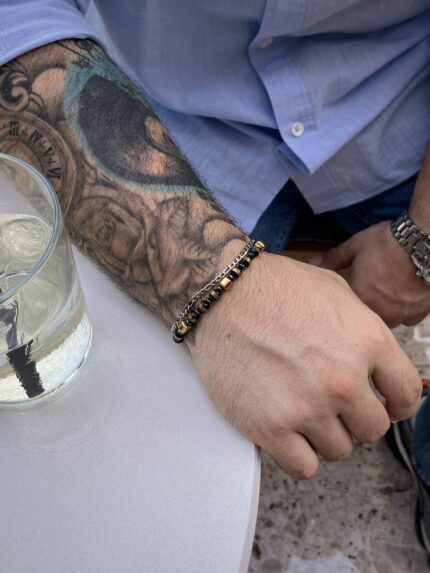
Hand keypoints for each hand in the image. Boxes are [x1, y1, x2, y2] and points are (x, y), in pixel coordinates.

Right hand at [188, 251, 420, 478]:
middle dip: (353, 418)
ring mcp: (307, 408)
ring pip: (339, 450)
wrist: (220, 292)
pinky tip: (286, 434)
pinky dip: (298, 455)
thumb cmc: (272, 286)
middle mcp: (344, 380)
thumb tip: (374, 360)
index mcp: (368, 342)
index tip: (385, 406)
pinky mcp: (271, 428)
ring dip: (323, 435)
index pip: (407, 395)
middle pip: (373, 428)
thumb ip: (363, 330)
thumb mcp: (335, 291)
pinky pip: (303, 466)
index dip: (397, 404)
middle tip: (330, 404)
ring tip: (300, 411)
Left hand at [309, 221, 429, 326]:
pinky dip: (403, 310)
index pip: (344, 309)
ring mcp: (400, 315)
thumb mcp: (355, 246)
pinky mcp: (418, 313)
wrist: (424, 243)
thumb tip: (313, 262)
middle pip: (365, 318)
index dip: (344, 300)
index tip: (349, 288)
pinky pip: (407, 319)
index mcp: (359, 298)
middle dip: (364, 307)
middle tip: (368, 289)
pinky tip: (402, 296)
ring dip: (382, 311)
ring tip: (384, 293)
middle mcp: (379, 312)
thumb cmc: (389, 243)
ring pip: (386, 321)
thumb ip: (332, 259)